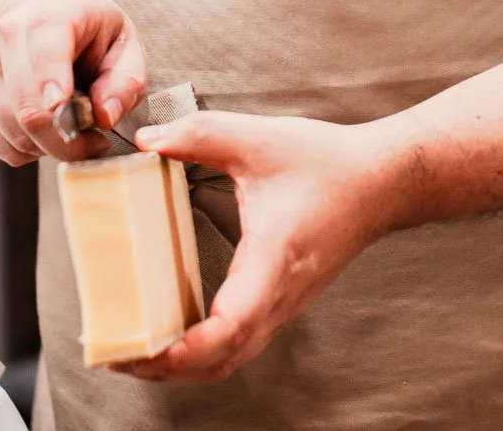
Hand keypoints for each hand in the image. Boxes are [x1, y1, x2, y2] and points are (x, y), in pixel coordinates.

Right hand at [0, 0, 147, 164]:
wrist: (45, 16)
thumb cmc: (91, 33)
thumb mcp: (126, 45)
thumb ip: (125, 81)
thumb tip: (104, 117)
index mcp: (50, 18)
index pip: (46, 58)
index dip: (54, 91)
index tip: (67, 114)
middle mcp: (7, 39)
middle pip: (27, 108)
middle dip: (66, 139)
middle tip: (96, 142)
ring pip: (12, 131)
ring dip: (48, 145)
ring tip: (73, 128)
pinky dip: (27, 149)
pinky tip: (47, 132)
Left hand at [115, 111, 406, 381]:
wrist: (384, 181)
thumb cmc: (332, 165)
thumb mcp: (262, 138)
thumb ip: (202, 134)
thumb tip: (150, 139)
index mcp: (274, 258)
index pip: (231, 325)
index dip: (186, 349)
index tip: (147, 350)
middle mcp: (280, 293)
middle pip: (222, 359)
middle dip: (165, 368)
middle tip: (117, 354)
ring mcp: (285, 304)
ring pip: (231, 359)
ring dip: (183, 366)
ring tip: (138, 350)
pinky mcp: (284, 302)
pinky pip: (241, 344)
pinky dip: (203, 353)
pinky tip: (176, 333)